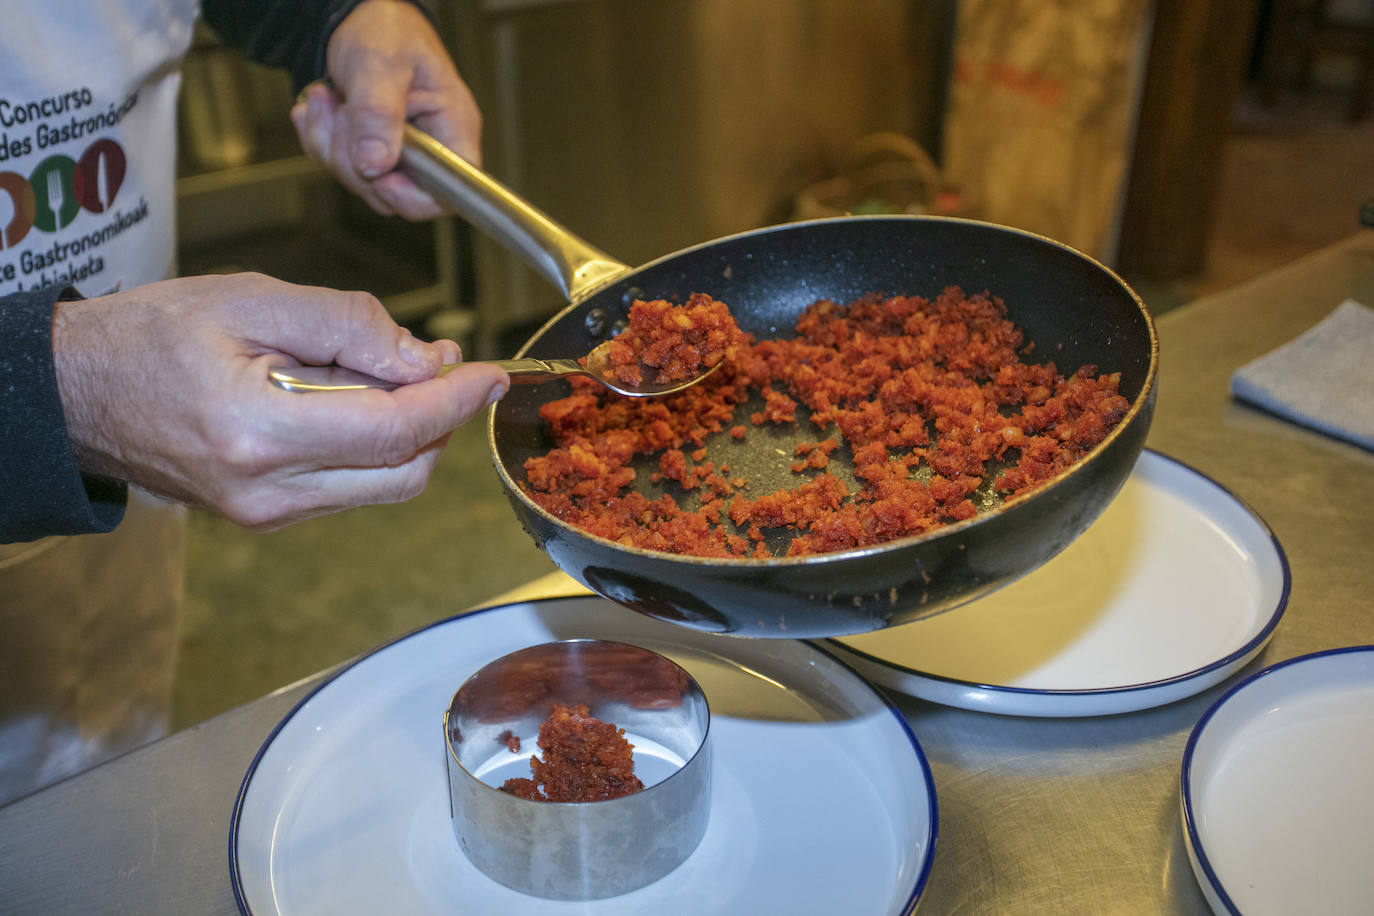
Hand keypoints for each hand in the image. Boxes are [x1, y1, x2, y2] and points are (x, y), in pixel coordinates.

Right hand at [52, 273, 508, 529]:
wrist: (76, 394)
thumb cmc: (149, 337)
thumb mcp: (251, 300)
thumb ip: (347, 325)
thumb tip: (424, 359)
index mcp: (259, 433)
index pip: (395, 431)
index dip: (454, 401)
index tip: (489, 373)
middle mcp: (269, 491)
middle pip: (404, 470)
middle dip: (439, 417)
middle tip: (435, 360)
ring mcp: (268, 514)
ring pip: (384, 485)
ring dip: (408, 431)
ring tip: (383, 370)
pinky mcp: (267, 517)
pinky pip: (350, 486)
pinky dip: (373, 444)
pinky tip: (350, 398)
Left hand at [290, 0, 480, 218]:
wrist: (355, 16)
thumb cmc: (386, 29)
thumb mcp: (380, 63)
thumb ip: (379, 114)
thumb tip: (376, 165)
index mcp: (452, 128)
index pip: (448, 193)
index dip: (413, 198)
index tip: (380, 176)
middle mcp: (431, 149)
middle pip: (395, 194)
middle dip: (354, 160)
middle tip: (339, 111)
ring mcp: (400, 153)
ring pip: (363, 183)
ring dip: (331, 145)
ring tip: (325, 99)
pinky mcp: (372, 152)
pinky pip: (343, 168)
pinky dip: (321, 141)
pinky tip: (320, 108)